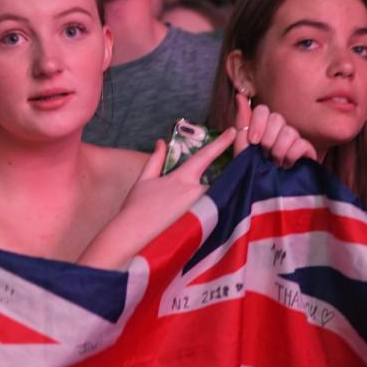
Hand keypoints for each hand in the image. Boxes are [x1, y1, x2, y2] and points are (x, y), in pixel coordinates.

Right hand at [78, 127, 236, 268]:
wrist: (133, 234)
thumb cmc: (136, 207)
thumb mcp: (144, 179)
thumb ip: (155, 159)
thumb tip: (161, 142)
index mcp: (182, 177)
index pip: (205, 156)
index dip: (220, 143)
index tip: (233, 131)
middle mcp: (195, 191)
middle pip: (217, 179)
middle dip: (222, 177)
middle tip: (220, 180)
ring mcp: (200, 209)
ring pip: (215, 196)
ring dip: (216, 195)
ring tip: (209, 202)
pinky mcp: (202, 226)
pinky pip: (213, 212)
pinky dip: (213, 210)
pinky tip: (212, 216)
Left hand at [233, 93, 316, 167]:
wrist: (264, 194)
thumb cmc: (251, 170)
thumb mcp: (242, 146)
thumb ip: (242, 121)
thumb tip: (240, 95)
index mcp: (263, 126)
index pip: (263, 109)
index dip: (257, 123)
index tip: (253, 141)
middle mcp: (280, 129)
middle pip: (277, 118)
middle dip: (267, 139)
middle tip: (264, 154)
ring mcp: (295, 139)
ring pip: (289, 131)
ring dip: (278, 150)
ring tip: (274, 163)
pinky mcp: (307, 152)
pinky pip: (302, 144)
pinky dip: (291, 156)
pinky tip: (286, 165)